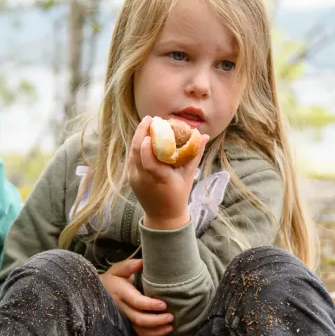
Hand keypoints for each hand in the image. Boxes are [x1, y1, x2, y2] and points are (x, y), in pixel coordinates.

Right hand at [100, 258, 173, 335]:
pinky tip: (164, 331)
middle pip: (138, 318)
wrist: (97, 293)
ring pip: (139, 329)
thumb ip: (129, 266)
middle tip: (171, 317)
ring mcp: (122, 319)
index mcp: (120, 293)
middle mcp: (121, 308)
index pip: (136, 301)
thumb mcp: (118, 270)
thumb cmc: (112, 280)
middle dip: (156, 320)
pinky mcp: (126, 326)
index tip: (164, 304)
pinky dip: (152, 334)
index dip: (150, 305)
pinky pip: (138, 333)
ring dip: (156, 330)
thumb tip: (142, 262)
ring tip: (170, 326)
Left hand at [126, 116, 207, 230]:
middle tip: (149, 119)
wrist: (163, 217)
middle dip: (140, 132)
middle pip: (137, 152)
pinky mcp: (130, 178)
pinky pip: (131, 159)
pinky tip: (143, 137)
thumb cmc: (178, 195)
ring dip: (137, 137)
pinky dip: (136, 147)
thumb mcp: (188, 176)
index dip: (147, 144)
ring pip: (132, 154)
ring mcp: (134, 179)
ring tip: (146, 124)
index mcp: (159, 179)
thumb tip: (204, 136)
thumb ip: (194, 155)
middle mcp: (144, 179)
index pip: (148, 161)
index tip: (152, 127)